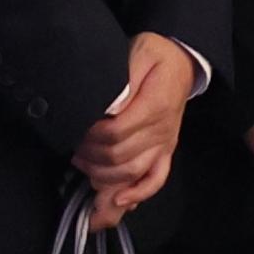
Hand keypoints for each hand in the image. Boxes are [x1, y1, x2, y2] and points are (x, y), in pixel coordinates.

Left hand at [80, 33, 196, 229]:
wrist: (181, 61)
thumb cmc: (154, 55)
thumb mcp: (135, 53)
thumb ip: (121, 80)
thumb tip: (105, 107)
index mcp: (155, 106)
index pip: (116, 132)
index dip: (91, 136)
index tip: (75, 130)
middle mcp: (162, 130)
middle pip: (120, 156)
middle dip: (91, 157)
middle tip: (72, 148)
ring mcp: (165, 144)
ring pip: (133, 173)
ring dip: (104, 175)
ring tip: (83, 164)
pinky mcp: (166, 151)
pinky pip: (156, 179)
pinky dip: (138, 194)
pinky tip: (119, 200)